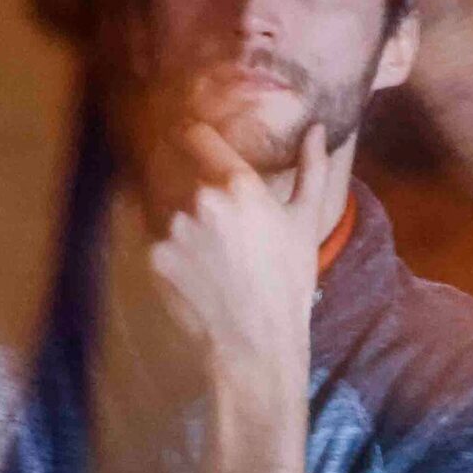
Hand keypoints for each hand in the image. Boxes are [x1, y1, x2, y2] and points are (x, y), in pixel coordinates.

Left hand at [147, 123, 331, 392]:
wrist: (257, 342)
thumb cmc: (289, 280)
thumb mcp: (307, 222)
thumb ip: (311, 168)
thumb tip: (316, 129)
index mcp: (238, 185)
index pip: (197, 135)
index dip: (193, 134)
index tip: (190, 136)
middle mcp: (201, 200)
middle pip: (183, 176)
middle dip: (196, 192)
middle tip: (219, 226)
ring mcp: (174, 229)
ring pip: (170, 210)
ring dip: (184, 223)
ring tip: (211, 256)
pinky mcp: (156, 257)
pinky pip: (160, 242)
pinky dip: (174, 252)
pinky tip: (198, 274)